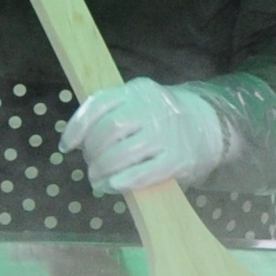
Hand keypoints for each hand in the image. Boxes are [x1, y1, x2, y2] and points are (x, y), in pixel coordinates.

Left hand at [64, 77, 232, 192]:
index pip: (98, 104)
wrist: (208, 126)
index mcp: (137, 90)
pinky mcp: (178, 159)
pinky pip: (144, 173)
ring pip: (122, 153)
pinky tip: (113, 185)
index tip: (66, 146)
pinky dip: (123, 181)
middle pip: (108, 130)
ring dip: (103, 170)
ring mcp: (167, 133)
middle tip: (91, 166)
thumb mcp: (138, 103)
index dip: (77, 127)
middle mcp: (152, 107)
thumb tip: (75, 140)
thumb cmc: (161, 118)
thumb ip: (111, 113)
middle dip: (92, 152)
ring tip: (97, 180)